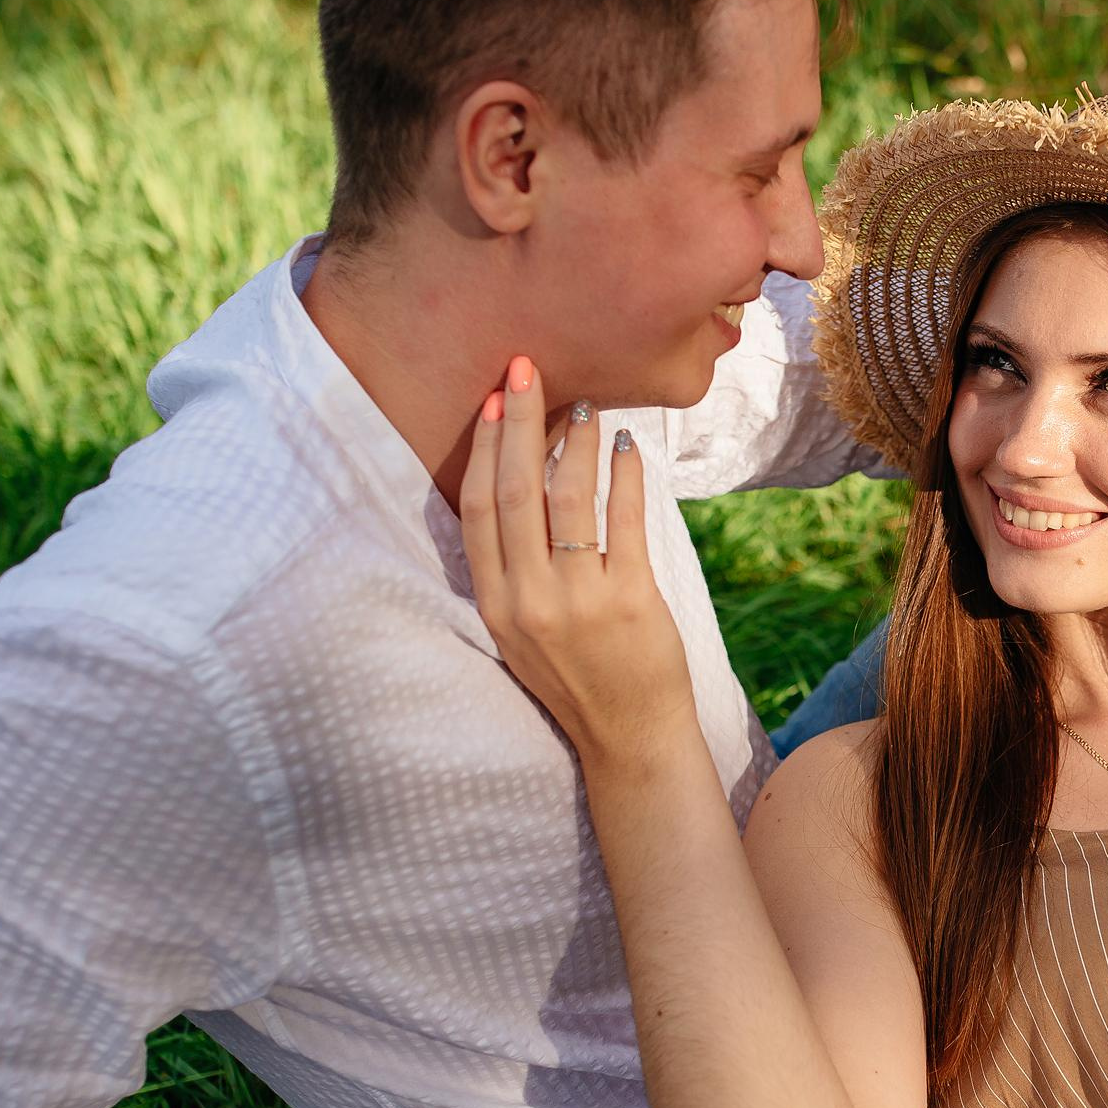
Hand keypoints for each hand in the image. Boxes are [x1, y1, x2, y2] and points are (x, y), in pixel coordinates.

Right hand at [460, 358, 697, 768]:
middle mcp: (530, 600)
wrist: (629, 738)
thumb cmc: (577, 677)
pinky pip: (626, 520)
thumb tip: (516, 486)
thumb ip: (512, 570)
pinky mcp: (630, 599)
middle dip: (521, 422)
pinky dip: (626, 476)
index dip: (483, 449)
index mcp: (496, 605)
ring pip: (569, 498)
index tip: (493, 401)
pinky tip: (628, 448)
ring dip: (576, 442)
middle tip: (528, 369)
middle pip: (515, 492)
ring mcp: (579, 600)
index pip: (477, 509)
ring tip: (587, 407)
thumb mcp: (523, 630)